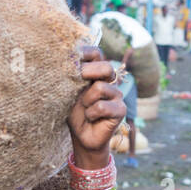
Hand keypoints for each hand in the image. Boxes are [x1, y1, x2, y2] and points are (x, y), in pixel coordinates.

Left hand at [68, 45, 126, 162]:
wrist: (81, 137)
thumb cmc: (74, 113)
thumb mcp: (69, 92)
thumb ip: (73, 77)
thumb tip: (70, 60)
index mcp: (97, 73)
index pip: (96, 53)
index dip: (86, 53)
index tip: (71, 60)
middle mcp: (109, 81)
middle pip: (105, 67)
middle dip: (86, 74)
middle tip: (76, 89)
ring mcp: (117, 95)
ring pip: (99, 87)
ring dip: (86, 101)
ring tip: (85, 110)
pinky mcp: (121, 109)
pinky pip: (102, 106)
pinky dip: (91, 114)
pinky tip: (91, 119)